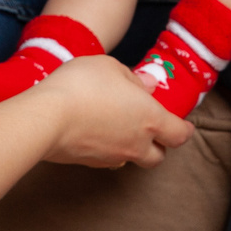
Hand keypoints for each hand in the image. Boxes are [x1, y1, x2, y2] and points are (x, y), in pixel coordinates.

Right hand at [37, 56, 191, 167]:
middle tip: (151, 128)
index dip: (185, 130)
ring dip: (132, 148)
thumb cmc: (83, 86)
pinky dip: (107, 148)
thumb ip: (133, 78)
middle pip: (158, 157)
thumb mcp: (111, 67)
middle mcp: (135, 144)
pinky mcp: (88, 163)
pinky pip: (106, 159)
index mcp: (150, 119)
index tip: (185, 126)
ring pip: (131, 160)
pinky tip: (95, 131)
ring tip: (120, 128)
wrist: (45, 118)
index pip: (179, 135)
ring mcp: (111, 157)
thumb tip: (147, 87)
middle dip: (159, 145)